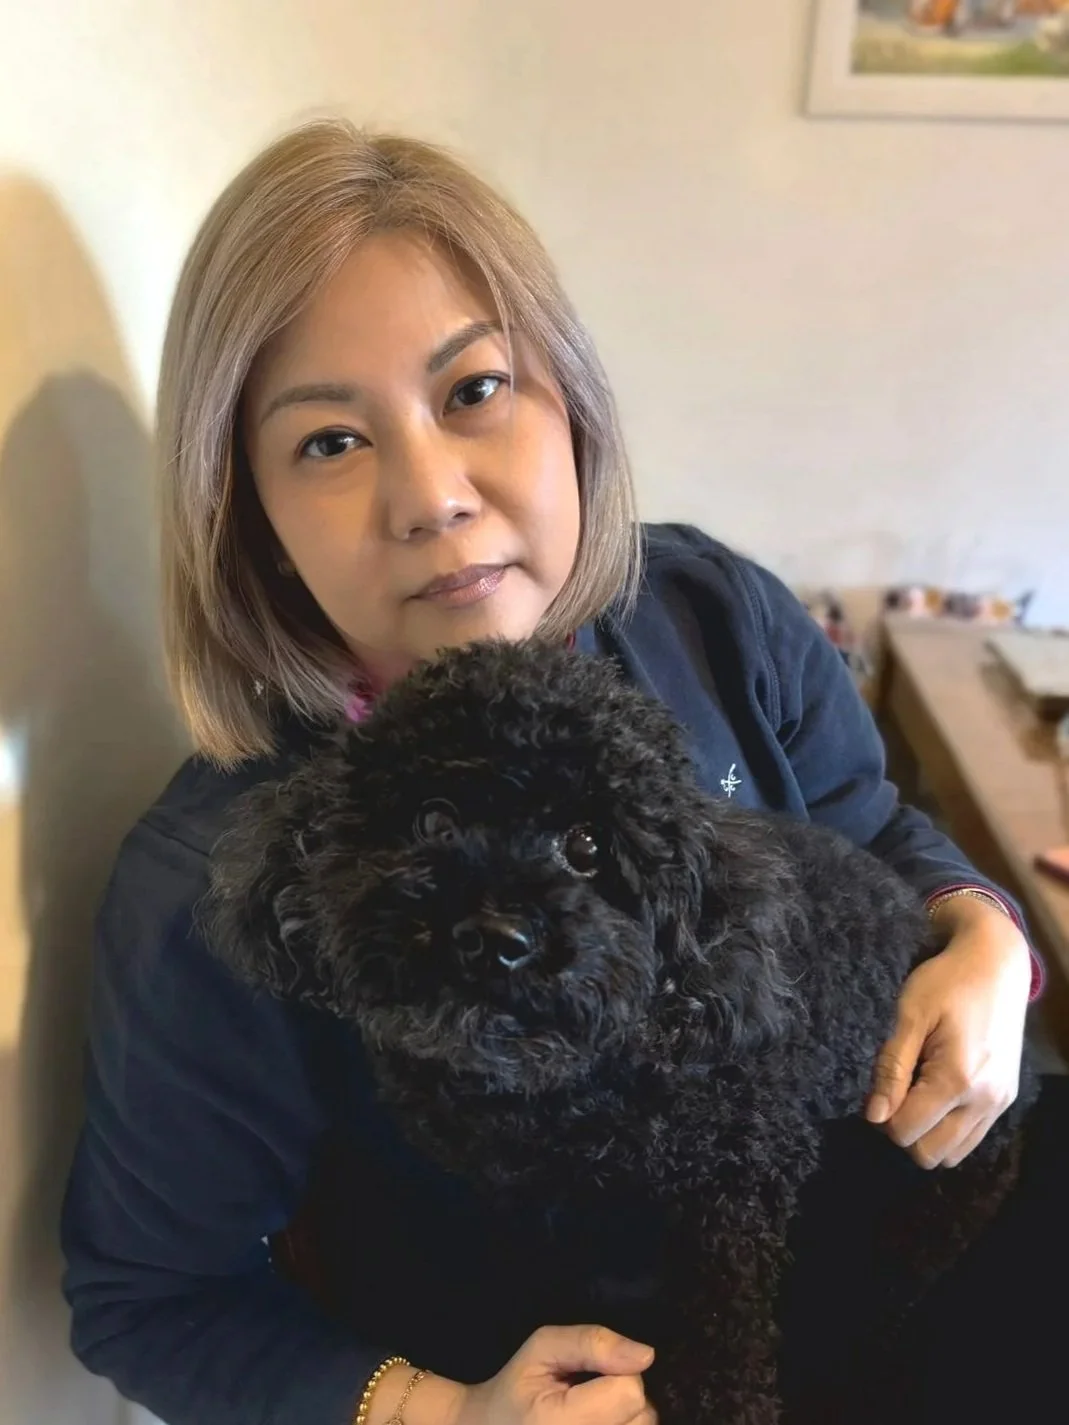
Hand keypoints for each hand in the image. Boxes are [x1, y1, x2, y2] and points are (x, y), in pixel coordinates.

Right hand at [371, 1327, 655, 1424]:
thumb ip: (592, 1343)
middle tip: (589, 1394)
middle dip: (624, 1397)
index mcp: (561, 1423)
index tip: (590, 1373)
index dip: (617, 1371)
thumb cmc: (516, 1388)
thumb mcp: (542, 1347)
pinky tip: (599, 1422)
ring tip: (593, 1412)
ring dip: (627, 1417)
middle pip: (643, 1416)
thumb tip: (646, 1354)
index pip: (630, 1392)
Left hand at [866, 898, 1031, 1167]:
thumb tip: (874, 1117)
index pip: (906, 1131)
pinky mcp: (1006, 1098)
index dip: (883, 1116)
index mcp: (956, 1079)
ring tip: (917, 1091)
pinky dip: (949, 1129)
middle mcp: (984, 1100)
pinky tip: (937, 1095)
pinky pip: (972, 1138)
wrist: (996, 964)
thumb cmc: (946, 982)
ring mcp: (999, 1102)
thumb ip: (891, 1068)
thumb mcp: (910, 1016)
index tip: (879, 1087)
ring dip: (927, 1133)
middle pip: (930, 1154)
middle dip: (904, 1131)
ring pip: (953, 1153)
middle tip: (896, 1091)